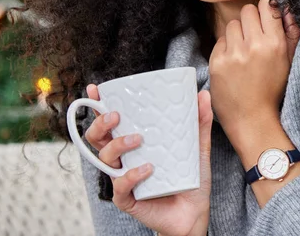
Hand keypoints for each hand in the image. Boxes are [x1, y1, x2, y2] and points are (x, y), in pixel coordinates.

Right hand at [84, 84, 212, 235]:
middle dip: (100, 124)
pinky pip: (120, 187)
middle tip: (116, 116)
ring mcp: (124, 178)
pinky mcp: (128, 199)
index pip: (110, 122)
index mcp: (134, 142)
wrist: (195, 212)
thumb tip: (203, 94)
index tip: (96, 89)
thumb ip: (199, 122)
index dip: (98, 105)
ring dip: (117, 145)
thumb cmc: (189, 177)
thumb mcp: (197, 146)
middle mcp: (124, 158)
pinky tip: (148, 169)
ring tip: (138, 140)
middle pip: (97, 139)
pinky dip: (132, 175)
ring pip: (105, 159)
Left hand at [209, 0, 299, 142]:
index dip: (264, 10)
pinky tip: (233, 62)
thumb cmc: (274, 90)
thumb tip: (286, 7)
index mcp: (275, 43)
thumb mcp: (290, 61)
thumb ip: (291, 32)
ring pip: (232, 24)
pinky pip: (220, 40)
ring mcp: (233, 53)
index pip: (266, 5)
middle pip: (247, 10)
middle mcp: (254, 45)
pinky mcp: (217, 62)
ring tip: (243, 51)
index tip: (264, 19)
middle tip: (253, 36)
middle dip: (250, 20)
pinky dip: (226, 48)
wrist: (253, 119)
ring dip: (237, 34)